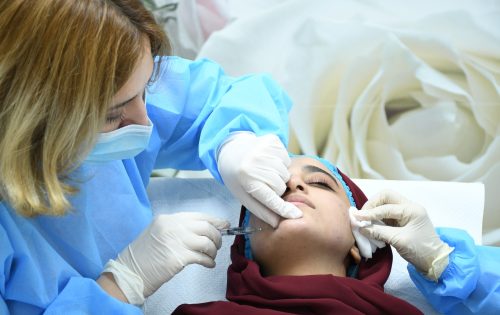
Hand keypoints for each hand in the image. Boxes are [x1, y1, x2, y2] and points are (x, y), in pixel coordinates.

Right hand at [102, 212, 228, 303]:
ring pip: (207, 242)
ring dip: (213, 250)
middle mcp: (173, 226)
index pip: (198, 216)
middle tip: (217, 245)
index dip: (214, 220)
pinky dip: (209, 262)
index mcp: (168, 219)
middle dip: (216, 236)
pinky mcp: (179, 258)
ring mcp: (176, 241)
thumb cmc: (143, 256)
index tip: (224, 225)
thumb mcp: (158, 233)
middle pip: (206, 227)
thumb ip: (177, 229)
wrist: (130, 272)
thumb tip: (203, 230)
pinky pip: (203, 258)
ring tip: (211, 256)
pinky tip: (208, 265)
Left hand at [217, 132, 301, 226]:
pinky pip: (287, 158)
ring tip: (265, 171)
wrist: (232, 150)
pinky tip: (268, 161)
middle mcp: (255, 163)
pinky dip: (281, 162)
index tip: (296, 216)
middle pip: (281, 186)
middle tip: (264, 183)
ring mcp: (264, 149)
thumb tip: (277, 223)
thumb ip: (260, 209)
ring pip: (286, 172)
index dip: (283, 208)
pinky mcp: (271, 140)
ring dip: (279, 175)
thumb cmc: (238, 177)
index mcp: (246, 180)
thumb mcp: (243, 195)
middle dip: (276, 188)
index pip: (269, 198)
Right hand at [355, 190, 452, 280]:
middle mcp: (409, 207)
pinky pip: (386, 214)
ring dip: (373, 210)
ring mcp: (406, 213)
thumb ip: (378, 232)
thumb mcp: (398, 241)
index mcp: (412, 210)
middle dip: (372, 204)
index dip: (370, 213)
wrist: (435, 262)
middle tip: (362, 216)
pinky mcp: (402, 220)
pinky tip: (371, 224)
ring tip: (364, 220)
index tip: (356, 218)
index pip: (386, 208)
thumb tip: (361, 228)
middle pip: (386, 197)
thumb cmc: (420, 250)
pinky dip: (377, 217)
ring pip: (385, 203)